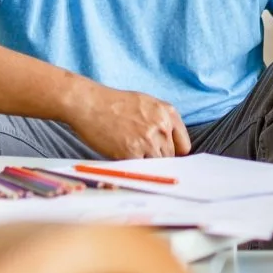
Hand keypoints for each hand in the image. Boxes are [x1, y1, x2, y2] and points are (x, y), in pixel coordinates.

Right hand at [66, 81, 191, 158]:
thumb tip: (169, 143)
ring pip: (156, 165)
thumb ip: (161, 121)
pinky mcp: (131, 153)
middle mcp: (161, 127)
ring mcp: (147, 141)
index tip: (166, 157)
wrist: (89, 104)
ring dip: (146, 164)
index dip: (174, 153)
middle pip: (170, 157)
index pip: (183, 145)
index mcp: (168, 113)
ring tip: (132, 156)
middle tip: (143, 157)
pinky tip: (123, 157)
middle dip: (158, 159)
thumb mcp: (146, 104)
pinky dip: (133, 168)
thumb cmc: (113, 103)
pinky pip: (140, 169)